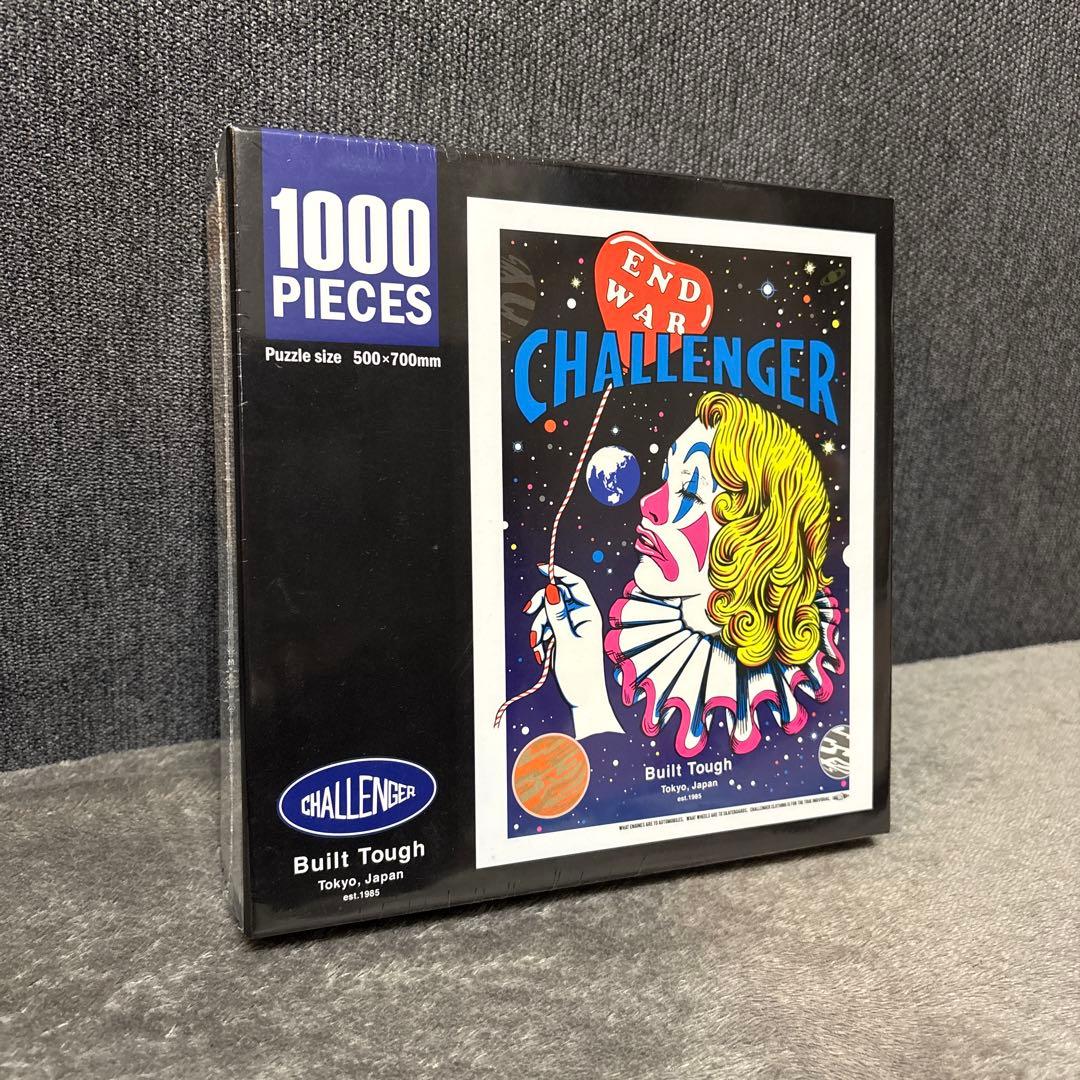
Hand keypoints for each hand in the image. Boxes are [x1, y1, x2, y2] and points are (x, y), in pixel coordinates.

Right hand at [524, 563, 622, 738]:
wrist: (583, 699)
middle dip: (541, 607)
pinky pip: (546, 630)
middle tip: (528, 613)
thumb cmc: (580, 673)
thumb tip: (552, 590)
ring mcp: (571, 629)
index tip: (541, 568)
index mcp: (589, 615)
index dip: (559, 574)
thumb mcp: (565, 642)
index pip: (575, 585)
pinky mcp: (562, 639)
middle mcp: (581, 618)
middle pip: (556, 598)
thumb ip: (557, 615)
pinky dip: (541, 640)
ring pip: (547, 615)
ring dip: (539, 629)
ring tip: (540, 648)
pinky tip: (542, 655)